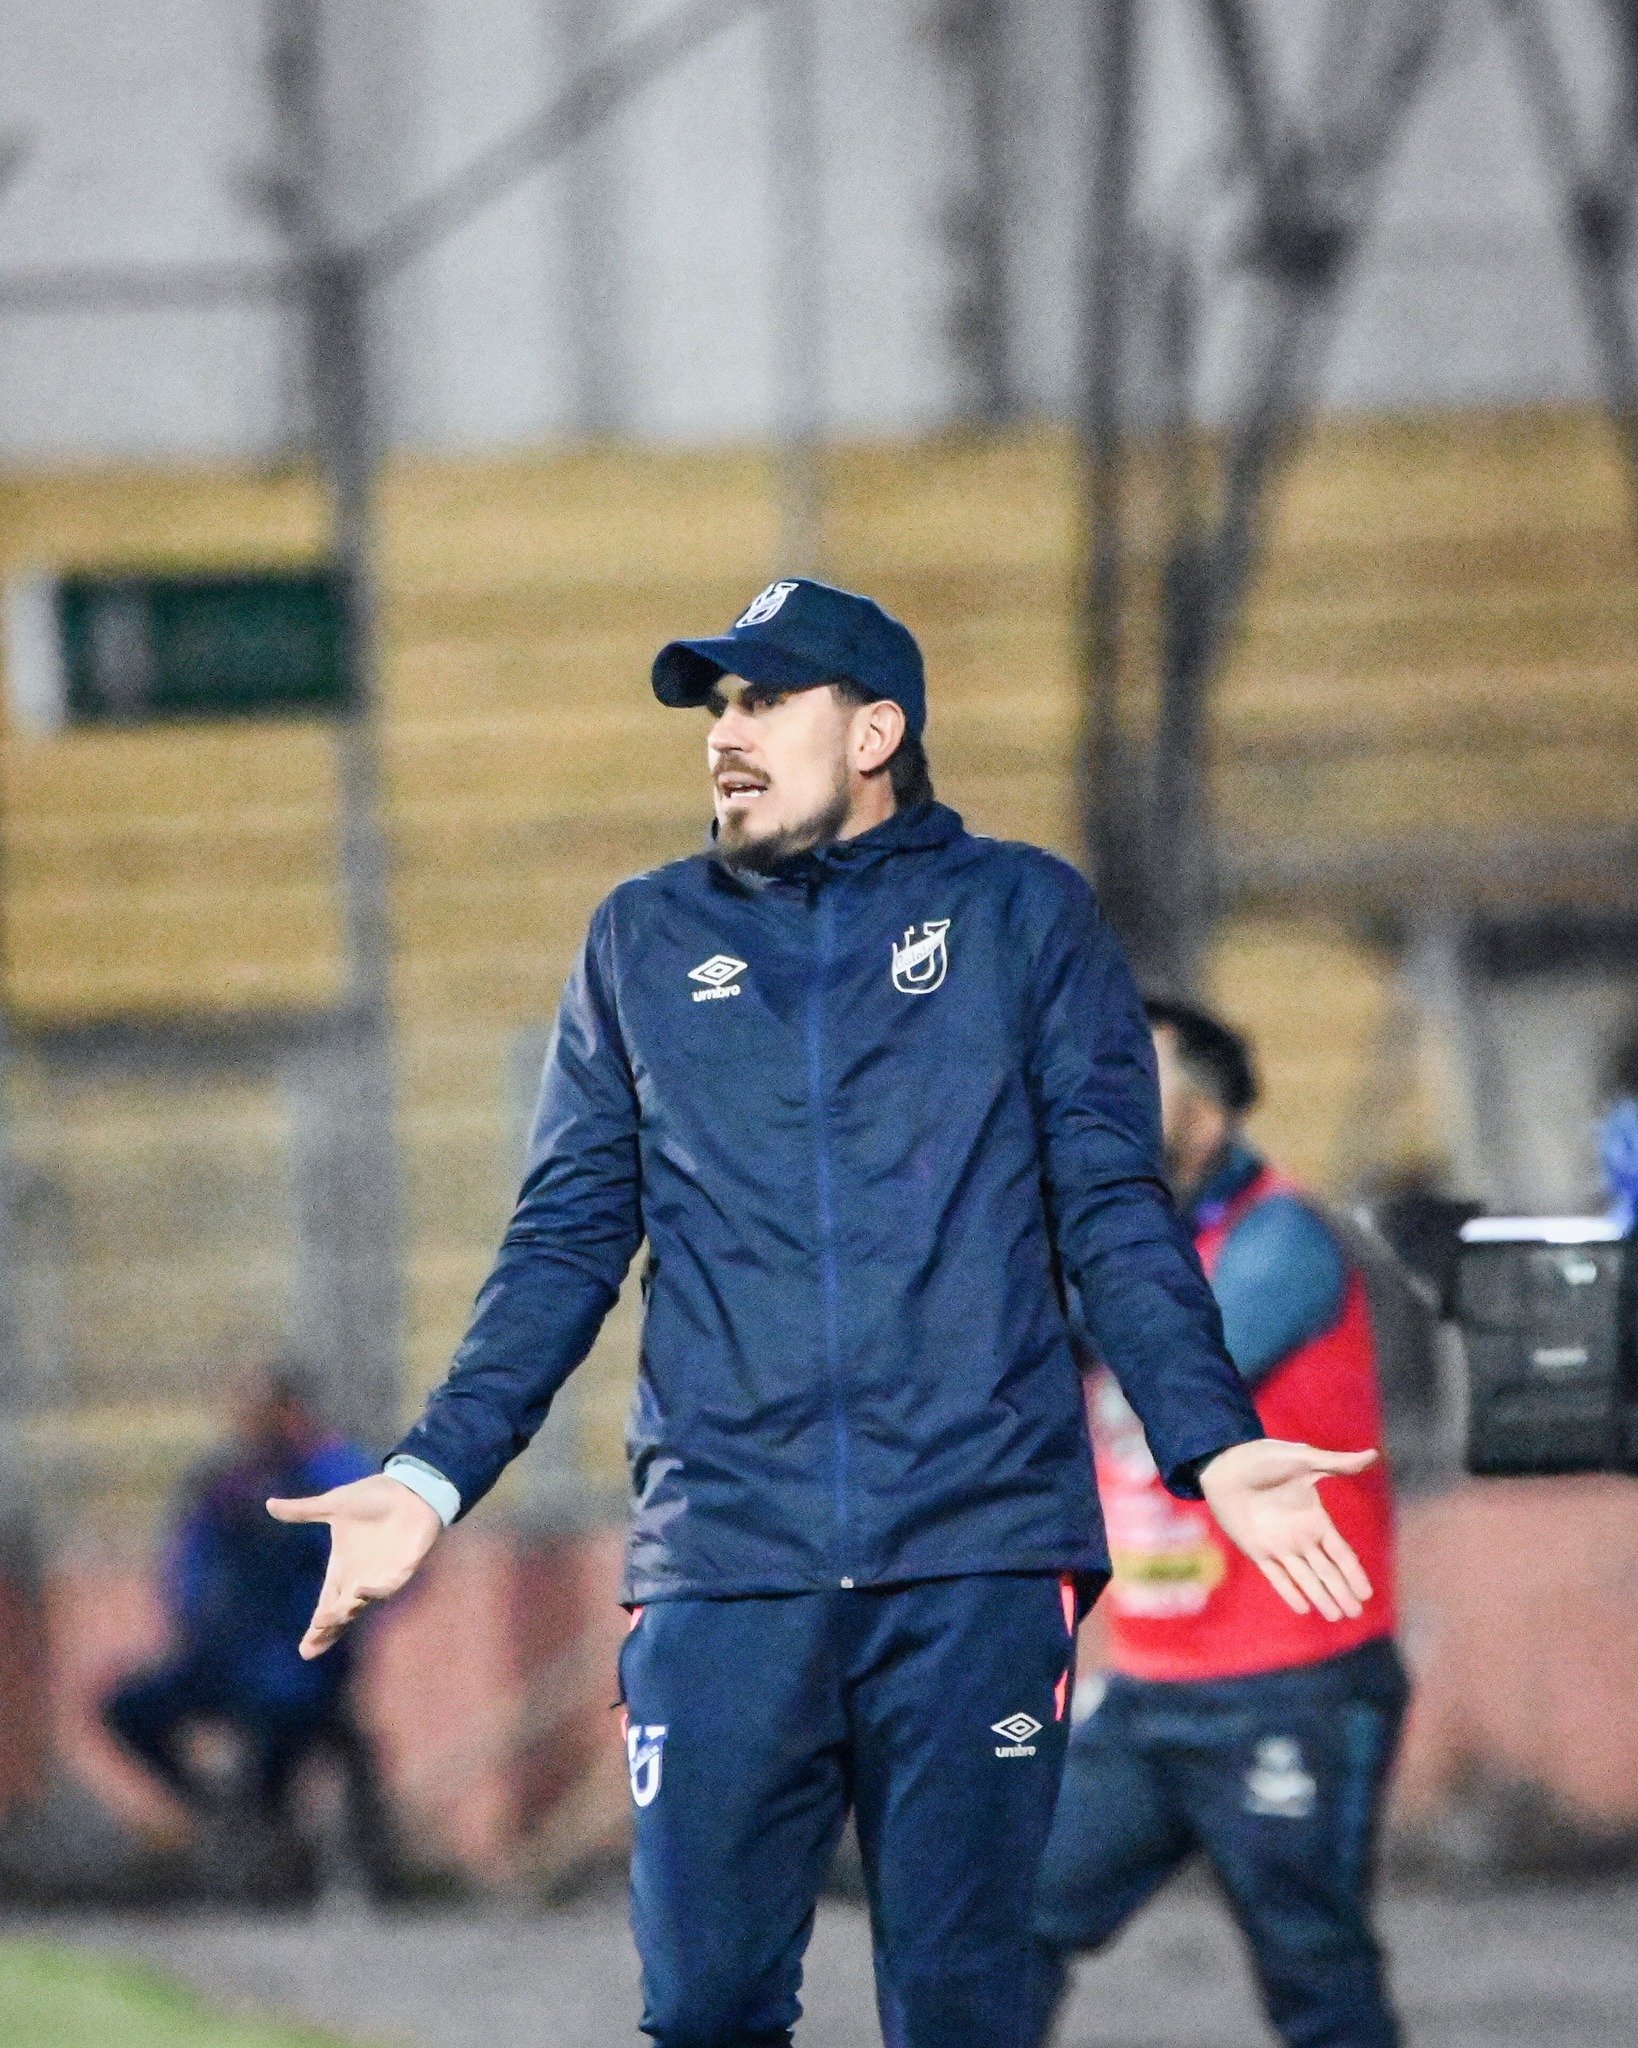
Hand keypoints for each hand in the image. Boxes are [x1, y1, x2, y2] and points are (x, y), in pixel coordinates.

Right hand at [267, 1474, 443, 1658]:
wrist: (408, 1487)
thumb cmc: (372, 1499)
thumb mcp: (334, 1505)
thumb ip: (303, 1510)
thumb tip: (269, 1504)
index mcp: (343, 1570)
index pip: (327, 1605)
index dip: (317, 1628)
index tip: (305, 1650)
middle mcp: (361, 1579)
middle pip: (342, 1612)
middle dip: (329, 1627)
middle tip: (314, 1638)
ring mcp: (383, 1576)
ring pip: (362, 1603)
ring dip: (346, 1610)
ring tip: (326, 1617)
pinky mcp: (405, 1567)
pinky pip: (390, 1585)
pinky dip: (376, 1590)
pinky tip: (361, 1591)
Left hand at [1198, 1439, 1376, 1620]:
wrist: (1224, 1463)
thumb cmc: (1263, 1458)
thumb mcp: (1303, 1461)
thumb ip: (1337, 1464)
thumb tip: (1373, 1454)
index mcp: (1315, 1518)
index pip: (1341, 1553)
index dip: (1354, 1572)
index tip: (1368, 1593)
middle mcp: (1300, 1536)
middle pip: (1327, 1571)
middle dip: (1342, 1592)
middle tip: (1357, 1613)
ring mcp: (1278, 1545)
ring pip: (1306, 1578)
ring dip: (1321, 1597)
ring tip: (1336, 1616)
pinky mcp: (1256, 1550)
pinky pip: (1276, 1576)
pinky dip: (1289, 1592)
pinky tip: (1303, 1608)